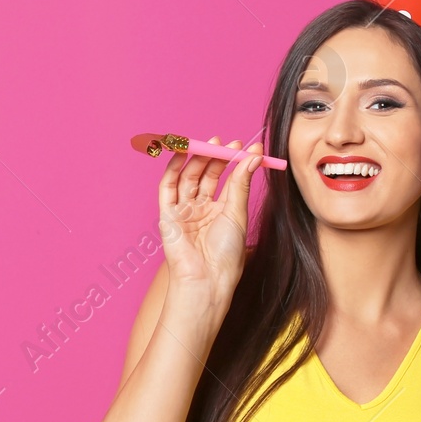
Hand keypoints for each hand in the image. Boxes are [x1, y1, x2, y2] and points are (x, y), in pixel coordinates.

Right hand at [157, 137, 263, 320]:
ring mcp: (183, 211)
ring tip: (211, 143)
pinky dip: (172, 169)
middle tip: (227, 142)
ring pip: (188, 178)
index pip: (227, 180)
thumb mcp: (237, 214)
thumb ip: (240, 184)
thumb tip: (253, 157)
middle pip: (206, 175)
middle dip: (216, 157)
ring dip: (197, 159)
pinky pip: (167, 188)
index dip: (235, 163)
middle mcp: (201, 209)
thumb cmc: (225, 255)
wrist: (207, 279)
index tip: (248, 147)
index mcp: (221, 212)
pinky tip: (182, 153)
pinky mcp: (167, 215)